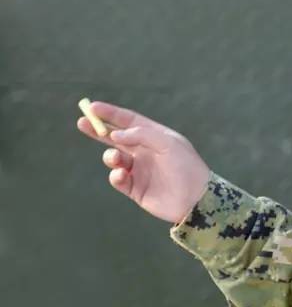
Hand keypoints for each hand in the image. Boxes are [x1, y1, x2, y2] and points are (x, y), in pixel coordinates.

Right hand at [76, 100, 210, 223]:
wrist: (195, 199)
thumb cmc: (186, 166)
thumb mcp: (167, 143)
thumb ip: (140, 134)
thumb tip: (114, 135)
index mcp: (156, 136)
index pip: (130, 121)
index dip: (111, 114)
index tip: (92, 107)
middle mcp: (146, 151)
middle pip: (117, 137)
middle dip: (99, 130)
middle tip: (81, 122)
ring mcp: (140, 169)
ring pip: (114, 158)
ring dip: (110, 156)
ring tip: (115, 158)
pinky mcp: (135, 188)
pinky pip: (117, 178)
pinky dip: (115, 175)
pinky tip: (123, 175)